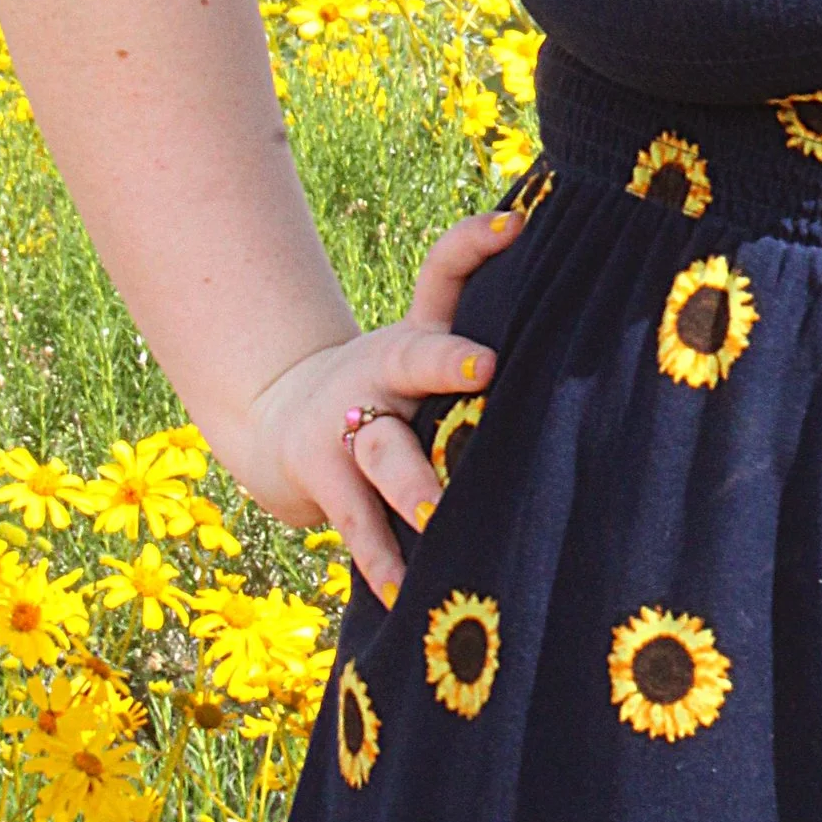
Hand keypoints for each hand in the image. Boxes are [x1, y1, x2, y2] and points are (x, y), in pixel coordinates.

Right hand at [234, 206, 520, 606]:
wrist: (283, 418)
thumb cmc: (389, 382)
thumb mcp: (421, 337)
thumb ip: (471, 304)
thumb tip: (538, 242)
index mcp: (415, 334)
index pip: (442, 275)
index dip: (471, 247)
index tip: (511, 228)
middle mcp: (380, 373)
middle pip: (409, 360)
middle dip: (442, 364)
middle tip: (482, 369)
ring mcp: (348, 430)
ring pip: (383, 455)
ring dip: (412, 484)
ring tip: (438, 516)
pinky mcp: (326, 485)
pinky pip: (358, 526)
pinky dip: (381, 562)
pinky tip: (405, 593)